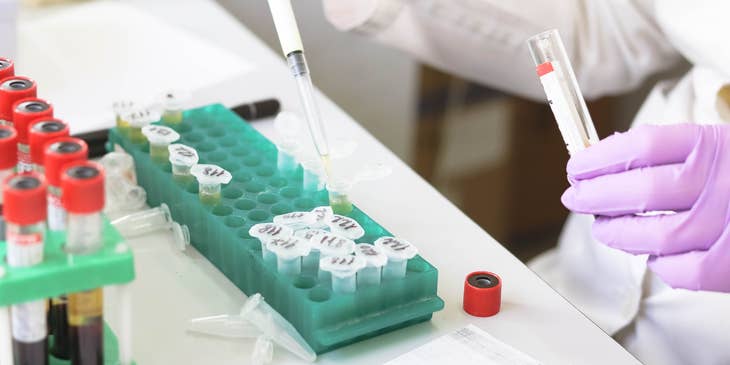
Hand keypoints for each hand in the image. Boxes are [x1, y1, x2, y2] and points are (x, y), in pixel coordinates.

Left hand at [561, 123, 729, 291]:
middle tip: (573, 196)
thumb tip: (604, 160)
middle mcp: (721, 184)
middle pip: (639, 190)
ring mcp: (727, 226)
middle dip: (595, 195)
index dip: (599, 157)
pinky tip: (652, 251)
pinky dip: (658, 262)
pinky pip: (679, 269)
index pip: (642, 146)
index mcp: (716, 146)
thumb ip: (672, 151)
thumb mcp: (720, 146)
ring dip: (615, 232)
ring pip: (652, 235)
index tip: (576, 166)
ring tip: (601, 225)